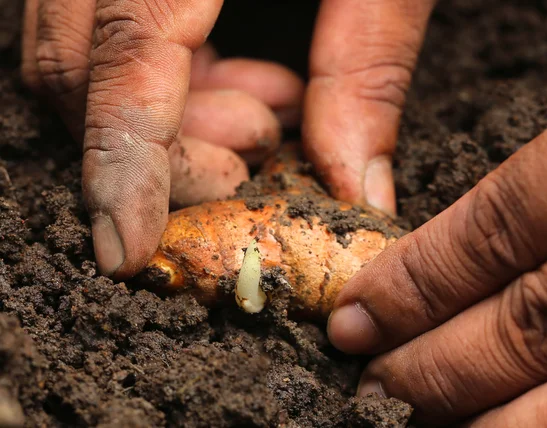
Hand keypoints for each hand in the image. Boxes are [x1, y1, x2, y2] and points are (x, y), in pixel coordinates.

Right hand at [20, 0, 435, 278]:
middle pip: (78, 69)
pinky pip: (109, 31)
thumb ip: (369, 67)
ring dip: (169, 122)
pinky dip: (172, 86)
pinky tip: (246, 79)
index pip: (123, 57)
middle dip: (158, 153)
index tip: (127, 250)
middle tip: (252, 161)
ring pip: (81, 57)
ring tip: (267, 114)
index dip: (122, 165)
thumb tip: (357, 189)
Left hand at [327, 90, 546, 425]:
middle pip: (542, 319)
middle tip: (376, 389)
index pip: (503, 226)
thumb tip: (352, 183)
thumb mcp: (501, 9)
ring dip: (504, 418)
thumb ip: (407, 66)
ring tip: (423, 417)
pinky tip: (511, 416)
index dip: (416, 284)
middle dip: (441, 365)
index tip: (352, 323)